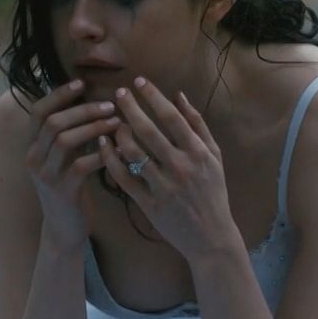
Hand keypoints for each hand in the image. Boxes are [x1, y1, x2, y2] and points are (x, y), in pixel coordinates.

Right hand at [24, 79, 121, 250]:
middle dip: (83, 109)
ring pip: (65, 141)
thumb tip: (90, 99)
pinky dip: (100, 154)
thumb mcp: (63, 158)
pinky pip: (81, 166)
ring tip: (116, 121)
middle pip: (53, 122)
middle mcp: (33, 158)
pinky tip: (117, 148)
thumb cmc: (70, 186)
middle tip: (110, 104)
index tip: (82, 82)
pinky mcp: (62, 192)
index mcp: (32, 146)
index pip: (38, 111)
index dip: (59, 94)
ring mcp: (45, 176)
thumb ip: (70, 133)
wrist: (64, 228)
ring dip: (93, 127)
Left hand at [97, 77, 241, 262]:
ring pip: (133, 153)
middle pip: (148, 130)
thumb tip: (180, 95)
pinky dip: (110, 159)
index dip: (153, 96)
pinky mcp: (149, 204)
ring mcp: (163, 186)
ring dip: (119, 133)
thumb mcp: (214, 157)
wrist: (211, 236)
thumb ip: (198, 125)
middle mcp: (181, 167)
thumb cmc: (213, 192)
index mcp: (198, 152)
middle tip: (118, 93)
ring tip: (112, 122)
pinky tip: (103, 145)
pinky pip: (124, 178)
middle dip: (130, 108)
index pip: (171, 117)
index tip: (139, 81)